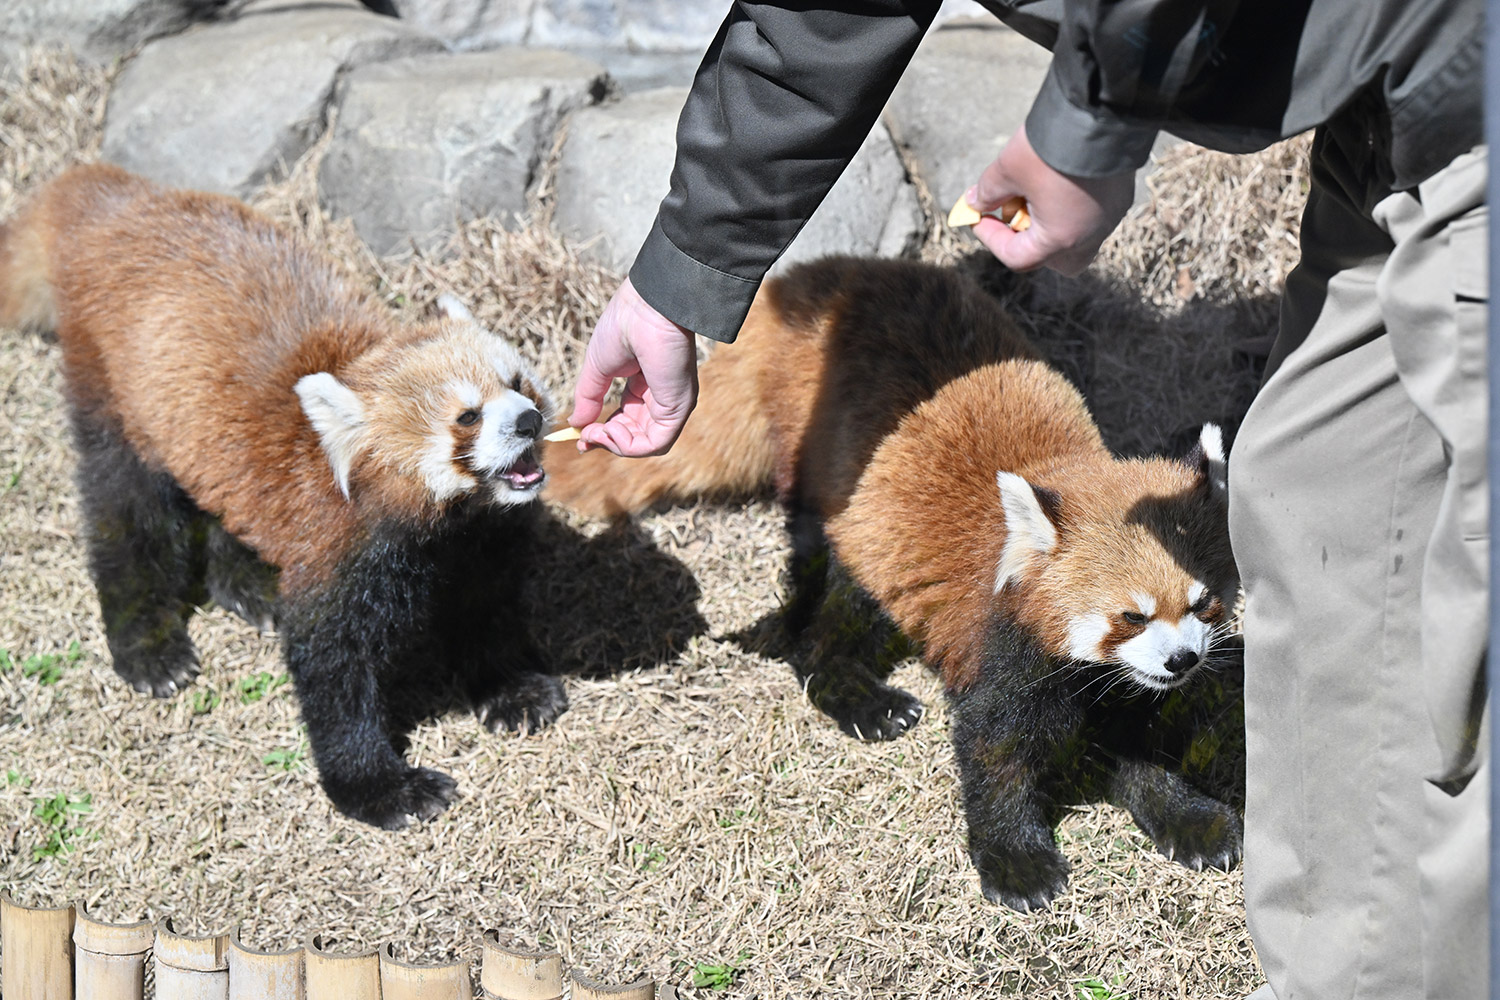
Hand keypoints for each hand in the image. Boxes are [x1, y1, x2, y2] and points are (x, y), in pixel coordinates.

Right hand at [570, 277, 698, 456]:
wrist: (646, 308)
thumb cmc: (623, 326)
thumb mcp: (597, 368)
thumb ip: (588, 398)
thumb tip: (576, 425)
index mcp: (644, 384)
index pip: (627, 419)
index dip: (603, 432)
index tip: (581, 438)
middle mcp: (661, 397)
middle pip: (635, 435)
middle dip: (606, 440)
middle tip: (586, 437)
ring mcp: (671, 403)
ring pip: (645, 444)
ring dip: (616, 444)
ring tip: (598, 432)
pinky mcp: (678, 408)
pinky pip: (656, 443)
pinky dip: (630, 446)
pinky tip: (610, 430)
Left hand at [964, 124, 1135, 276]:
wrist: (1103, 109)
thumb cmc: (1053, 145)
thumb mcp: (1009, 168)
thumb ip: (989, 191)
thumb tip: (976, 202)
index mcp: (1060, 238)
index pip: (1017, 257)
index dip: (991, 239)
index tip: (978, 216)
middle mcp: (1090, 235)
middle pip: (1054, 259)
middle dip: (1029, 242)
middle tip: (1013, 214)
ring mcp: (1110, 217)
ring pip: (1076, 238)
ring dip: (1050, 223)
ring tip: (1036, 190)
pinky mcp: (1121, 195)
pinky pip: (1092, 214)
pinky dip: (1071, 206)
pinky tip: (1060, 178)